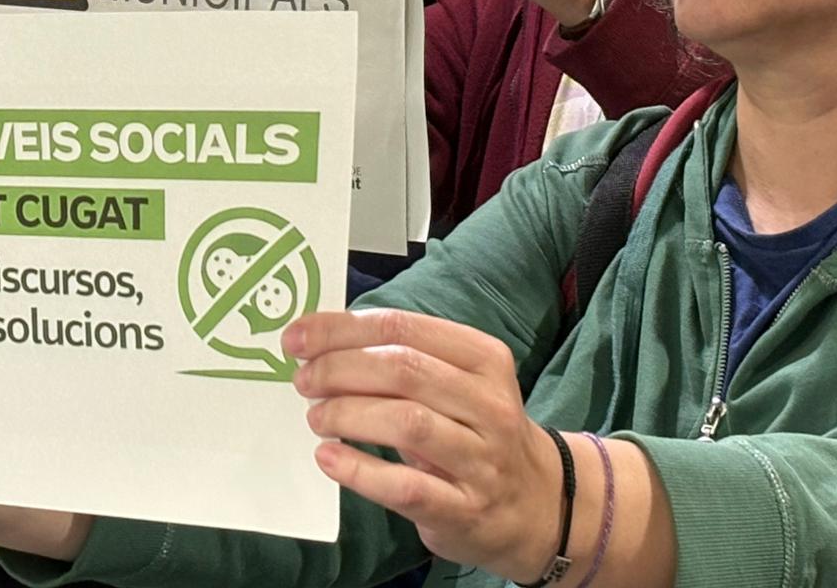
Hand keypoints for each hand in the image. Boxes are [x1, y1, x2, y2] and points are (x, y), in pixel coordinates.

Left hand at [287, 309, 564, 582]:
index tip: (297, 337)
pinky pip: (406, 486)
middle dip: (338, 369)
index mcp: (483, 357)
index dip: (341, 329)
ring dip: (347, 414)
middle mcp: (488, 404)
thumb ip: (400, 356)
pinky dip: (359, 470)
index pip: (401, 327)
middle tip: (304, 380)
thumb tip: (320, 339)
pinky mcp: (466, 508)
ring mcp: (482, 459)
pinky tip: (329, 458)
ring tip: (316, 417)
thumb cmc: (477, 431)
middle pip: (402, 370)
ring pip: (406, 422)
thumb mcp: (458, 382)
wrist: (538, 505)